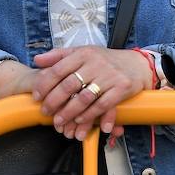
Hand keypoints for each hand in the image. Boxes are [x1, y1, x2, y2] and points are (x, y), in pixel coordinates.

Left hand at [31, 46, 152, 140]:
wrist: (137, 64)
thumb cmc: (106, 60)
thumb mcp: (83, 52)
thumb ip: (59, 56)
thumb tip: (37, 60)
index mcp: (83, 53)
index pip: (58, 69)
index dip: (45, 84)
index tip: (36, 96)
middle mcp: (96, 63)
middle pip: (69, 85)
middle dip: (54, 102)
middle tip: (46, 113)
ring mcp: (110, 76)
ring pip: (84, 97)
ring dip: (69, 113)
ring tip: (60, 122)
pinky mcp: (121, 88)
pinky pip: (103, 105)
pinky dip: (90, 115)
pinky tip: (81, 121)